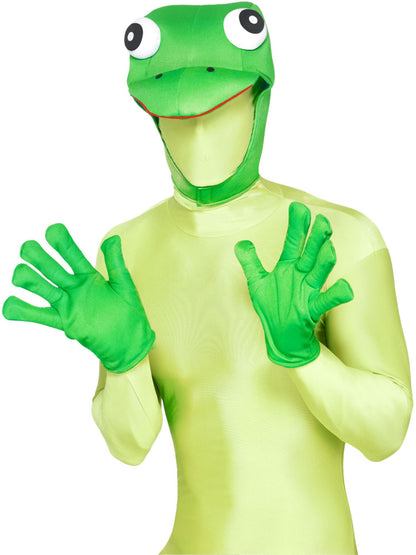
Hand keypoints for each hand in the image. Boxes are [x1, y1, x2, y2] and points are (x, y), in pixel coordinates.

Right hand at [3, 224, 154, 372]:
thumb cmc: (129, 312)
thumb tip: (113, 238)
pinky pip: (41, 316)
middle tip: (28, 248)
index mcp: (88, 275)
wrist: (130, 342)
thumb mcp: (124, 285)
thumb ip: (115, 263)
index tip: (52, 230)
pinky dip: (24, 311)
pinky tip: (10, 305)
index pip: (71, 254)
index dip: (62, 243)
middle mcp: (74, 287)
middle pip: (51, 268)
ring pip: (43, 289)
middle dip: (38, 258)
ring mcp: (67, 304)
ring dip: (29, 280)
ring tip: (19, 274)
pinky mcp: (65, 322)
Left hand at [234, 202, 353, 367]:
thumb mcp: (257, 283)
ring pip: (319, 273)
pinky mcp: (312, 309)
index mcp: (288, 267)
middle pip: (309, 254)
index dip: (296, 227)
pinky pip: (326, 301)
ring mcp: (308, 291)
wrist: (282, 337)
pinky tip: (346, 288)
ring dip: (324, 262)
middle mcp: (301, 276)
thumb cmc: (273, 308)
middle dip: (315, 238)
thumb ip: (251, 262)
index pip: (292, 243)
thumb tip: (240, 242)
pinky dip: (336, 295)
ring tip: (329, 248)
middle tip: (322, 220)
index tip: (298, 207)